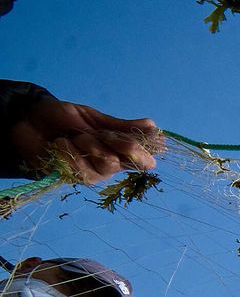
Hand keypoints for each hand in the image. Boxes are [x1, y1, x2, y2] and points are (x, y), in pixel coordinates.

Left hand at [8, 99, 160, 183]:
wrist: (27, 121)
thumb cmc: (61, 119)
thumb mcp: (93, 118)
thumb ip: (121, 126)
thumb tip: (154, 127)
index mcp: (118, 150)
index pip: (144, 159)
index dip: (145, 151)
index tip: (150, 141)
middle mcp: (109, 165)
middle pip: (125, 160)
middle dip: (111, 141)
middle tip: (92, 132)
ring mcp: (91, 174)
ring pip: (104, 163)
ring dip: (85, 144)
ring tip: (70, 136)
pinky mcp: (72, 178)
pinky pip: (79, 166)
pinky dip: (67, 149)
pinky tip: (58, 144)